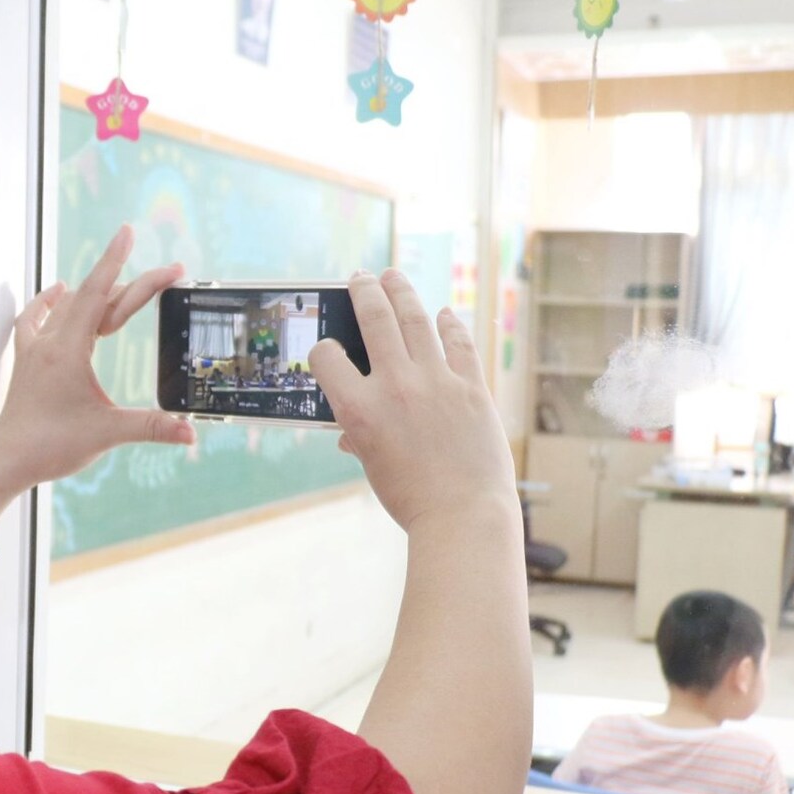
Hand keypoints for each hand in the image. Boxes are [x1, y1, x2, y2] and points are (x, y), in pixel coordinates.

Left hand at [0, 225, 196, 491]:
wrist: (6, 460)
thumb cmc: (50, 446)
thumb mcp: (107, 434)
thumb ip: (151, 427)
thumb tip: (192, 433)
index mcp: (68, 350)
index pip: (97, 294)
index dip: (115, 261)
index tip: (127, 231)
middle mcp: (50, 342)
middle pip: (93, 299)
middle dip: (132, 283)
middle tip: (169, 272)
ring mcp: (35, 350)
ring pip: (68, 307)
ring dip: (97, 291)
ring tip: (123, 278)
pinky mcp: (27, 362)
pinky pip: (36, 320)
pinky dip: (48, 302)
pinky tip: (56, 292)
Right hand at [308, 269, 516, 532]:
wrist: (463, 515)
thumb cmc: (411, 499)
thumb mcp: (372, 467)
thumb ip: (361, 438)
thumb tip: (352, 432)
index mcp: (359, 409)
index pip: (327, 358)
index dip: (323, 349)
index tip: (328, 348)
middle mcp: (395, 386)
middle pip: (375, 320)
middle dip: (365, 292)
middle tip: (360, 277)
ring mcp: (437, 382)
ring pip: (416, 320)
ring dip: (402, 293)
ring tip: (394, 277)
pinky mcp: (471, 387)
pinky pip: (458, 344)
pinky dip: (450, 326)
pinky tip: (444, 314)